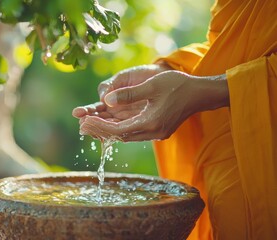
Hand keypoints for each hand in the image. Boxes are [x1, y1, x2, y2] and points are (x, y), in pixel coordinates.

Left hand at [76, 70, 228, 141]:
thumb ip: (129, 94)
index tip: (83, 122)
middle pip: (119, 136)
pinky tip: (109, 122)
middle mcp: (151, 133)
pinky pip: (133, 131)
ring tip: (90, 124)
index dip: (99, 127)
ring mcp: (155, 133)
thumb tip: (106, 100)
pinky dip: (119, 127)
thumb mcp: (152, 85)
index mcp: (150, 124)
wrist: (200, 94)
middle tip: (81, 125)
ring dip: (108, 130)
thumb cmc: (178, 86)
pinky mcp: (157, 130)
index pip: (117, 131)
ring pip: (125, 135)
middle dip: (99, 130)